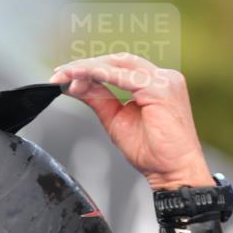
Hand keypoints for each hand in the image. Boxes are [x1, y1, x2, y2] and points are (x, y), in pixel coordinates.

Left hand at [49, 53, 212, 189]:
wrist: (173, 172)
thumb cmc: (152, 152)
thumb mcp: (116, 120)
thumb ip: (99, 100)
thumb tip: (77, 86)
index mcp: (155, 83)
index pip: (119, 67)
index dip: (91, 69)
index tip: (65, 76)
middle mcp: (163, 77)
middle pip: (118, 60)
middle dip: (85, 65)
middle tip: (59, 75)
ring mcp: (165, 81)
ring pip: (119, 65)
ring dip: (89, 68)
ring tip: (66, 76)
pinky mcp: (162, 90)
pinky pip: (125, 77)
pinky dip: (101, 75)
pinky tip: (82, 78)